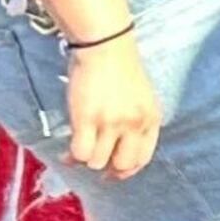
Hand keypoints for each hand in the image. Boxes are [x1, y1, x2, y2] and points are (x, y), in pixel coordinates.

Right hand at [65, 34, 159, 179]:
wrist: (106, 48)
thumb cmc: (120, 71)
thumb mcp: (140, 99)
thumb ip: (134, 125)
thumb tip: (115, 154)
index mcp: (151, 119)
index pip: (143, 158)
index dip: (127, 170)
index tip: (114, 172)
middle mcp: (135, 124)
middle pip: (123, 164)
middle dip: (107, 167)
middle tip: (94, 159)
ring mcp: (112, 123)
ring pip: (98, 162)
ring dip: (87, 158)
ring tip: (80, 145)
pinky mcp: (88, 119)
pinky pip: (80, 153)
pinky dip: (72, 155)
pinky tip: (68, 150)